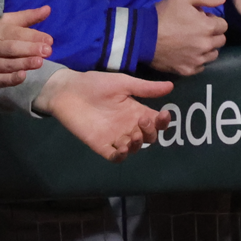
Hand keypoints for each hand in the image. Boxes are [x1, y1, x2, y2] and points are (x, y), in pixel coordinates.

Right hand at [0, 7, 52, 89]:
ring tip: (40, 62)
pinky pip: (0, 80)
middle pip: (11, 48)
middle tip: (48, 51)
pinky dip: (11, 78)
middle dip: (30, 49)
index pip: (15, 32)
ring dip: (24, 63)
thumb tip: (47, 10)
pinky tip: (23, 76)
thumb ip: (24, 18)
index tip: (49, 39)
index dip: (32, 36)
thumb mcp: (0, 24)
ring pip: (7, 64)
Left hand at [35, 68, 173, 161]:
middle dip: (150, 132)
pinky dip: (121, 156)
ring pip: (134, 148)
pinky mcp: (100, 145)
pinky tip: (122, 149)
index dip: (163, 121)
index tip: (163, 115)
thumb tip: (171, 86)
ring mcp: (115, 136)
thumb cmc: (95, 84)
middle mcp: (128, 126)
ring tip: (132, 136)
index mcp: (135, 111)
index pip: (156, 121)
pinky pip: (115, 157)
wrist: (69, 89)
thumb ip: (145, 88)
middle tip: (142, 121)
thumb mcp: (123, 82)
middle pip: (148, 137)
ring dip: (137, 144)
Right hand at [151, 0, 227, 75]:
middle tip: (197, 30)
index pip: (223, 25)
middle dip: (212, 34)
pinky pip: (201, 66)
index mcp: (208, 27)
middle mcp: (207, 46)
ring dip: (207, 48)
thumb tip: (222, 0)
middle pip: (220, 40)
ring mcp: (197, 60)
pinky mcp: (188, 71)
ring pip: (213, 55)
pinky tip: (187, 54)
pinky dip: (197, 60)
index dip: (212, 20)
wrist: (143, 36)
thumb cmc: (164, 13)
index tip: (200, 19)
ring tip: (193, 42)